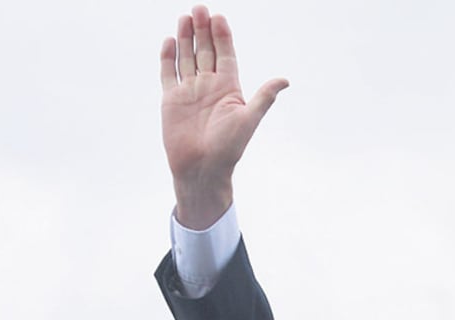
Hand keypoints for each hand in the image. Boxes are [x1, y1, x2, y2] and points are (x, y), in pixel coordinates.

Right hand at [160, 5, 287, 228]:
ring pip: (187, 57)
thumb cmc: (228, 149)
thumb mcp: (249, 119)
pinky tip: (170, 40)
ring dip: (186, 37)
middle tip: (200, 8)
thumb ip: (264, 97)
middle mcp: (209, 86)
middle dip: (203, 30)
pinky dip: (168, 57)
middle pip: (205, 51)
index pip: (226, 55)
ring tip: (186, 17)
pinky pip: (168, 73)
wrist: (202, 169)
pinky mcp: (171, 99)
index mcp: (229, 89)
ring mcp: (189, 91)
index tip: (220, 18)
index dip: (222, 37)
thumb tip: (285, 80)